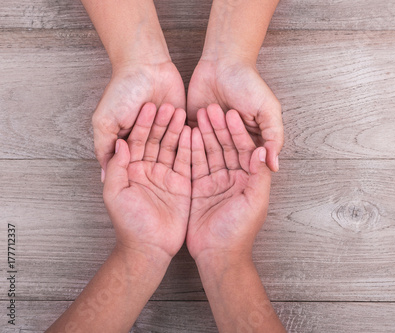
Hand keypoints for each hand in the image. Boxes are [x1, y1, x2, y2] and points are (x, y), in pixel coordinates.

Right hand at [93, 60, 185, 175]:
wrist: (147, 65)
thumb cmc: (122, 90)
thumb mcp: (104, 122)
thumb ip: (104, 147)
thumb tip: (103, 176)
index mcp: (127, 144)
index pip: (133, 166)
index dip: (138, 173)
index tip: (143, 180)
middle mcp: (146, 142)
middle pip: (154, 160)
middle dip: (158, 160)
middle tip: (165, 168)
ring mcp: (164, 134)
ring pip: (170, 148)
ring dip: (172, 140)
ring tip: (172, 132)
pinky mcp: (181, 125)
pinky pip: (186, 138)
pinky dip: (187, 138)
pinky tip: (188, 135)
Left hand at [103, 103, 190, 261]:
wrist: (149, 248)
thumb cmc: (129, 224)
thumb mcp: (115, 194)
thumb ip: (117, 168)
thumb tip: (121, 143)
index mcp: (131, 170)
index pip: (136, 140)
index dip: (142, 123)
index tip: (150, 106)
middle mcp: (148, 169)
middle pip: (155, 140)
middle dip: (162, 122)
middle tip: (170, 105)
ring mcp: (166, 176)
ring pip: (171, 147)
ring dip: (176, 130)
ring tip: (183, 113)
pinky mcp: (182, 184)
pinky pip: (186, 162)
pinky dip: (190, 147)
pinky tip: (194, 132)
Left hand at [187, 58, 282, 171]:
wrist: (222, 63)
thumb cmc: (249, 84)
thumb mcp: (267, 110)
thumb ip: (274, 137)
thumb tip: (275, 167)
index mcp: (251, 143)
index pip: (247, 162)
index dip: (244, 162)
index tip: (242, 153)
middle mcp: (230, 144)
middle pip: (224, 158)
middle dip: (221, 146)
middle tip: (221, 132)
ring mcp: (210, 138)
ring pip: (205, 150)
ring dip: (204, 139)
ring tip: (205, 122)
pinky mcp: (192, 128)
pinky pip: (188, 139)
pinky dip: (188, 137)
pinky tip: (188, 129)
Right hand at [187, 104, 271, 261]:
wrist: (217, 255)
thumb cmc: (239, 231)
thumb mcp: (254, 202)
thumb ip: (258, 175)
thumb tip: (263, 150)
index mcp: (248, 179)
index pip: (244, 148)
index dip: (237, 131)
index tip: (230, 113)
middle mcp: (232, 177)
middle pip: (225, 146)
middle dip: (218, 127)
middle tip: (210, 108)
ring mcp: (214, 182)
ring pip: (209, 152)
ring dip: (203, 134)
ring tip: (195, 114)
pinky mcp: (198, 188)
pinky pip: (194, 165)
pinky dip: (190, 149)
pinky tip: (185, 133)